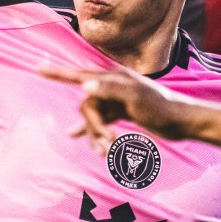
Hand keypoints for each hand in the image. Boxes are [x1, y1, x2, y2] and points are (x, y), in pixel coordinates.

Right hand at [42, 64, 201, 152]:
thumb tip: (84, 86)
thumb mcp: (134, 98)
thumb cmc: (161, 107)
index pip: (80, 75)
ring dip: (96, 135)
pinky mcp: (123, 112)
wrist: (182, 121)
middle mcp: (112, 86)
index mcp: (112, 79)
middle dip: (91, 127)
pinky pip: (102, 120)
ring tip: (106, 152)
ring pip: (94, 116)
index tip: (39, 68)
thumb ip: (110, 90)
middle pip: (87, 106)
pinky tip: (80, 139)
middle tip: (106, 143)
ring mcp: (117, 100)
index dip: (58, 73)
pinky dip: (96, 132)